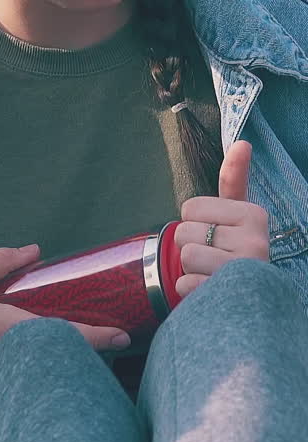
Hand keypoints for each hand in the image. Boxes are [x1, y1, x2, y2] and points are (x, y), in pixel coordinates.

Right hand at [0, 245, 129, 415]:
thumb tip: (33, 250)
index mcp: (4, 328)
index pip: (62, 333)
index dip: (97, 336)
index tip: (122, 335)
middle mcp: (9, 360)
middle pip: (63, 360)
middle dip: (88, 354)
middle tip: (108, 342)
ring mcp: (4, 384)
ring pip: (48, 376)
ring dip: (67, 367)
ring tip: (81, 355)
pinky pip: (30, 389)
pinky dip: (44, 380)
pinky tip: (46, 372)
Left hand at [174, 140, 268, 296]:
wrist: (252, 298)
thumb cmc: (236, 249)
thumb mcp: (236, 214)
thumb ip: (234, 180)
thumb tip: (242, 142)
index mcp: (254, 215)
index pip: (190, 208)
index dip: (195, 223)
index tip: (217, 233)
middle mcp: (255, 241)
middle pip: (185, 232)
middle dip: (191, 245)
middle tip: (213, 256)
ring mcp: (244, 270)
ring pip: (186, 256)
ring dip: (190, 269)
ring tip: (211, 273)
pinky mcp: (229, 295)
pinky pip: (185, 284)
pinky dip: (190, 290)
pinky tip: (209, 290)